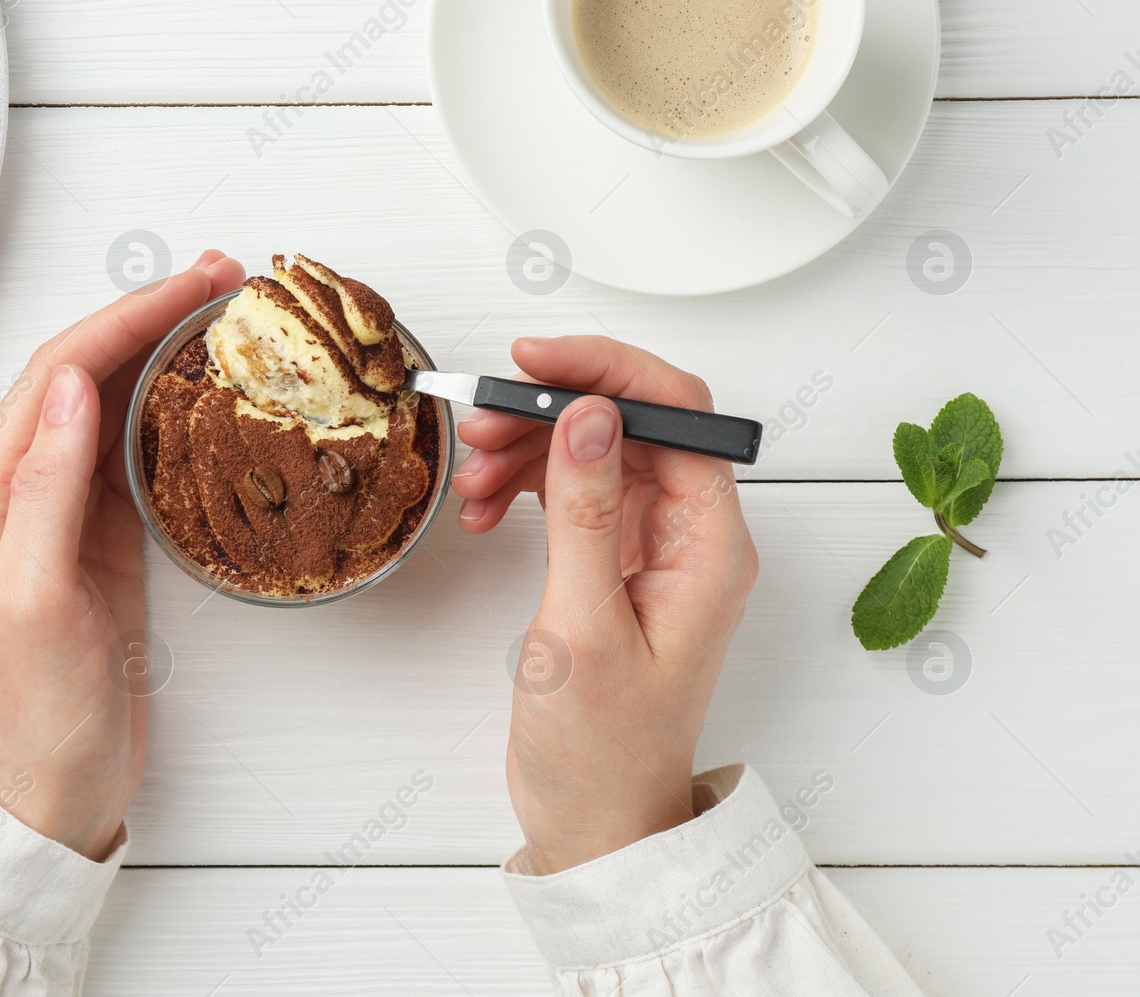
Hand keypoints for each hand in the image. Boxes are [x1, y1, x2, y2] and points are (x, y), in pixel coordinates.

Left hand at [0, 251, 245, 858]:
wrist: (46, 786)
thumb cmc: (34, 708)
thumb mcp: (37, 598)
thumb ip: (50, 488)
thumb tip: (78, 386)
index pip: (60, 374)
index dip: (124, 318)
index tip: (192, 287)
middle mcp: (22, 489)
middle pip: (85, 373)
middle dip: (148, 317)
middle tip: (222, 283)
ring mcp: (64, 514)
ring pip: (111, 405)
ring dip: (159, 354)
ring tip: (219, 320)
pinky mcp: (101, 541)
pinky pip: (133, 454)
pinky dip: (169, 412)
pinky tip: (202, 396)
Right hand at [452, 336, 758, 874]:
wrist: (595, 823)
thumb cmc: (603, 749)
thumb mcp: (583, 625)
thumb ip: (585, 511)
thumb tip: (589, 413)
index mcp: (711, 546)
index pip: (678, 413)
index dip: (606, 371)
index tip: (533, 361)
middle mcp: (692, 537)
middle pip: (631, 423)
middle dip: (552, 409)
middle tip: (481, 420)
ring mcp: (654, 549)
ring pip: (595, 453)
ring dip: (530, 448)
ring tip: (473, 475)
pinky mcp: (616, 565)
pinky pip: (574, 494)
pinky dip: (526, 486)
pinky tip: (484, 508)